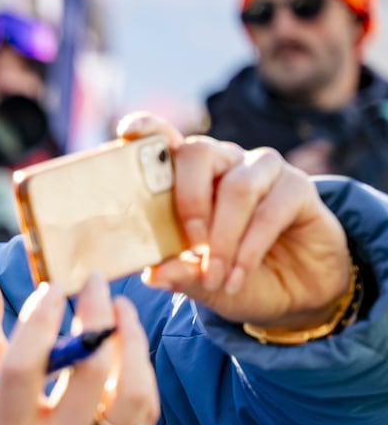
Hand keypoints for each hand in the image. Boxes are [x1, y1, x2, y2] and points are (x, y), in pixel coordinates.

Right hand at [0, 265, 157, 424]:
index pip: (23, 369)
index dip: (40, 321)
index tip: (50, 290)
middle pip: (87, 372)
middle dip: (94, 315)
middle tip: (92, 284)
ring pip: (131, 392)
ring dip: (130, 341)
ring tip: (120, 310)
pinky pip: (145, 410)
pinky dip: (141, 370)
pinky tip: (128, 346)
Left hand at [116, 112, 352, 328]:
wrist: (292, 294)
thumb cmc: (232, 275)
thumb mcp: (198, 281)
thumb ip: (178, 273)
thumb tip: (153, 275)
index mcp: (189, 176)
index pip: (166, 140)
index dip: (149, 130)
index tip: (127, 131)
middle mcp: (225, 163)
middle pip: (199, 152)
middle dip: (189, 201)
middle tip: (191, 247)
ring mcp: (263, 170)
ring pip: (237, 187)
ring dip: (222, 239)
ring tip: (213, 277)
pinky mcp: (298, 188)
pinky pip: (269, 212)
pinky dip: (248, 251)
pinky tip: (236, 277)